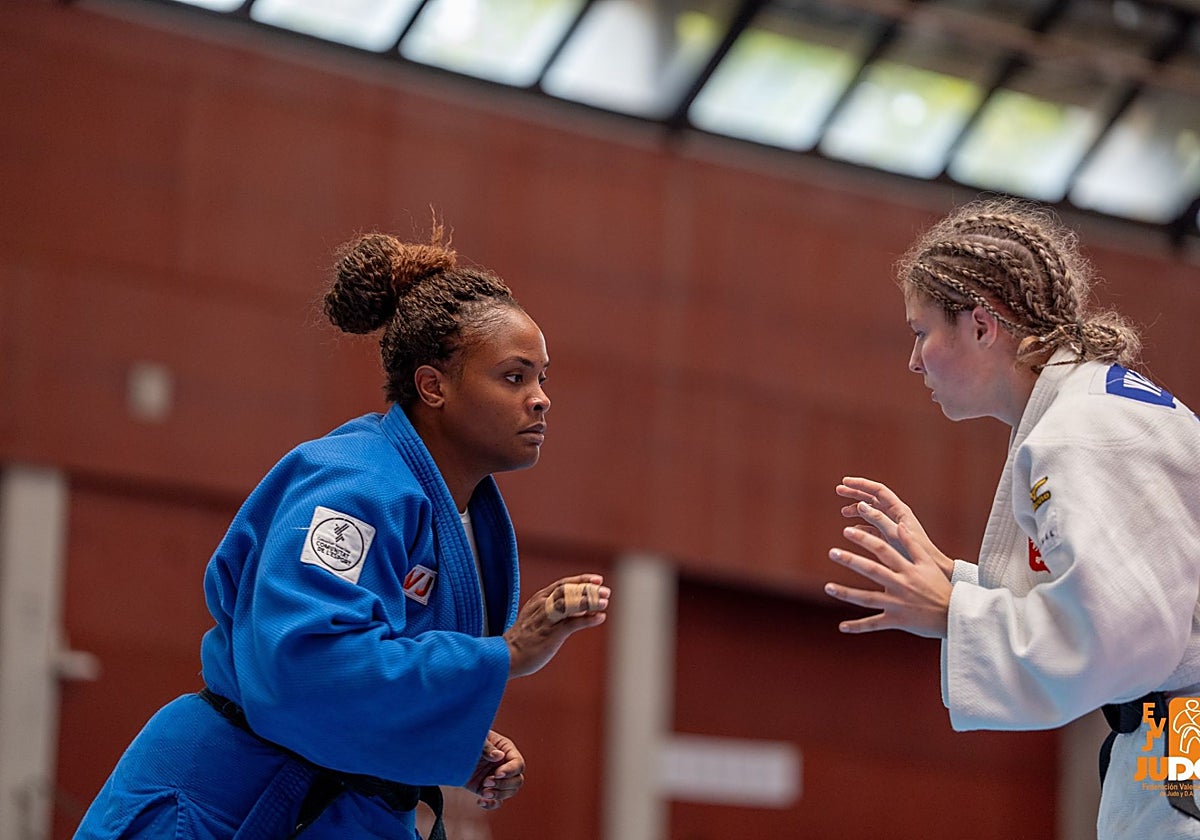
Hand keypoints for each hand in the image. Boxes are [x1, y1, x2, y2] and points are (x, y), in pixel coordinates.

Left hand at [463, 730, 524, 809]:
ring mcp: (496, 779)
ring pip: (509, 792)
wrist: (450, 749)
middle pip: (517, 781)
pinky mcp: (486, 789)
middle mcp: (504, 765)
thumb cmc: (466, 738)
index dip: (510, 771)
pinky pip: (496, 801)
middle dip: (504, 784)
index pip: (518, 764)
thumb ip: (487, 747)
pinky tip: (480, 801)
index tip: (497, 773)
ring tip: (484, 792)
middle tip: (486, 782)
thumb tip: (499, 756)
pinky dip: (491, 804)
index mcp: (506, 750)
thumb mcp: (477, 740)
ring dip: (498, 795)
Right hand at [504, 574, 609, 677]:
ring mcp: (547, 618)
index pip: (563, 584)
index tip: (597, 580)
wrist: (506, 656)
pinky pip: (573, 623)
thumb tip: (580, 609)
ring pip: (572, 603)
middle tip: (606, 591)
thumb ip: (556, 611)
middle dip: (589, 589)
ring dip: (591, 601)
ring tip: (605, 602)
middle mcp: (543, 605)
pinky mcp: (551, 633)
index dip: (581, 580)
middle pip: (569, 590)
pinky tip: (600, 618)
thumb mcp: (537, 617)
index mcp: (539, 599)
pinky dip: (588, 619)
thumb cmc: (523, 639)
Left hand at [824, 523, 950, 638]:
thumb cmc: (940, 587)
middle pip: (872, 570)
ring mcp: (898, 604)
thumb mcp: (928, 564)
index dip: (865, 539)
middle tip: (832, 552)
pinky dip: (858, 626)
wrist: (955, 616)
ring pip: (868, 598)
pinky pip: (875, 624)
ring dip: (846, 593)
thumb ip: (912, 545)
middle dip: (851, 560)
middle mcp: (901, 585)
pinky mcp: (897, 621)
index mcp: (908, 569)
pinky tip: (842, 627)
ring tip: (827, 587)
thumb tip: (900, 524)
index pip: (883, 550)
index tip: (848, 531)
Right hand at [836, 476, 952, 578]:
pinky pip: (873, 528)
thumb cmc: (915, 552)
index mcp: (899, 510)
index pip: (878, 490)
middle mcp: (896, 515)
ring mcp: (892, 526)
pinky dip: (862, 526)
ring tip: (843, 512)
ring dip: (857, 510)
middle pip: (873, 498)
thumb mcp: (893, 535)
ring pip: (871, 513)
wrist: (931, 569)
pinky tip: (853, 530)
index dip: (861, 484)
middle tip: (839, 490)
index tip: (845, 482)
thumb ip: (877, 519)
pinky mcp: (890, 538)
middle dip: (855, 493)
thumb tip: (860, 504)